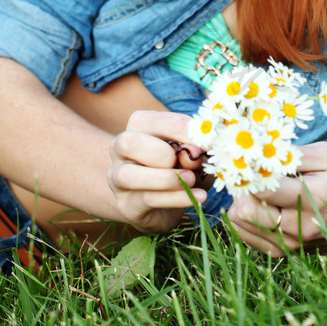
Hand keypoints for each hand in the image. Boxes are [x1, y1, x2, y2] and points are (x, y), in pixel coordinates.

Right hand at [107, 110, 207, 232]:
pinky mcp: (126, 205)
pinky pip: (146, 200)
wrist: (164, 202)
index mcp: (138, 127)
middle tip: (190, 161)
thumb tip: (194, 154)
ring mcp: (118, 179)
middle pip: (127, 143)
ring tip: (192, 179)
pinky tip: (198, 197)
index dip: (183, 130)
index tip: (208, 142)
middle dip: (160, 152)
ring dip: (167, 178)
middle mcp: (120, 150)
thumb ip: (192, 150)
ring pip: (128, 176)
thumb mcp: (192, 153)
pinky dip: (176, 198)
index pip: (152, 120)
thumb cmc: (181, 166)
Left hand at [226, 141, 326, 255]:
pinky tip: (260, 205)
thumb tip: (261, 149)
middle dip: (241, 188)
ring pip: (242, 225)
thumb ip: (294, 154)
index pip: (263, 189)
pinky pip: (247, 237)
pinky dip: (246, 219)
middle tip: (250, 174)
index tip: (248, 159)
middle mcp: (298, 227)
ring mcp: (291, 244)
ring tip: (257, 189)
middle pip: (245, 211)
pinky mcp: (285, 253)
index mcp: (311, 199)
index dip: (249, 171)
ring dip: (241, 203)